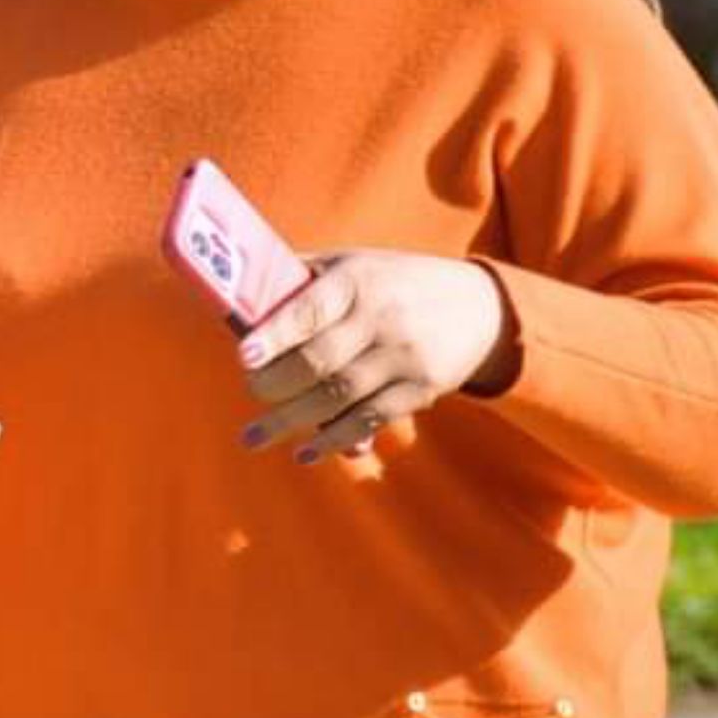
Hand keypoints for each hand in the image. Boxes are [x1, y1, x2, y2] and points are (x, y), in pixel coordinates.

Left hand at [235, 249, 519, 463]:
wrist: (477, 305)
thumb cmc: (393, 280)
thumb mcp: (352, 263)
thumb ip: (303, 277)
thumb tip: (240, 294)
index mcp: (355, 280)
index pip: (310, 308)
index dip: (276, 333)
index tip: (244, 355)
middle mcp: (380, 318)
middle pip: (321, 360)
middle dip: (277, 384)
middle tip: (250, 394)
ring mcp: (403, 357)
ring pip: (341, 396)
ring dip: (294, 421)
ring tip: (254, 436)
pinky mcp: (422, 389)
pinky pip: (372, 419)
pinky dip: (336, 439)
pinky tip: (306, 453)